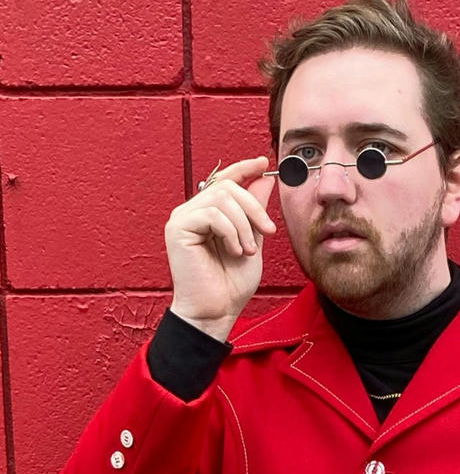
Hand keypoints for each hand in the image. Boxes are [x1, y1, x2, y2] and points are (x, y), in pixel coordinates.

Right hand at [165, 156, 276, 340]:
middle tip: (268, 231)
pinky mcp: (178, 228)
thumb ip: (255, 211)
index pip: (225, 180)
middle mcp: (192, 211)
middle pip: (227, 186)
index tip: (265, 163)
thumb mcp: (253, 240)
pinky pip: (212, 214)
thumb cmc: (231, 284)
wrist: (217, 310)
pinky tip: (234, 250)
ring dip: (244, 225)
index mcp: (209, 214)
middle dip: (254, 207)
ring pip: (221, 198)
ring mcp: (182, 218)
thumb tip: (265, 178)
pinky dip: (231, 232)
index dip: (244, 168)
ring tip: (248, 250)